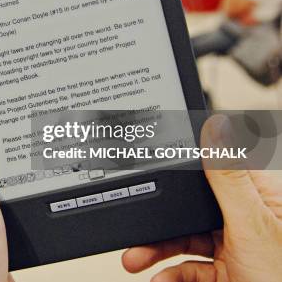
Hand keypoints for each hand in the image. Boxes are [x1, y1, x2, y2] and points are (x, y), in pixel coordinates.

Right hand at [122, 115, 281, 281]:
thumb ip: (228, 179)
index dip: (182, 170)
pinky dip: (172, 275)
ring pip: (185, 240)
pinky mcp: (227, 273)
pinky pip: (190, 269)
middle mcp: (245, 220)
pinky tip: (161, 279)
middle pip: (190, 210)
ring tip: (137, 260)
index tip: (152, 171)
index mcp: (259, 198)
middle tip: (136, 230)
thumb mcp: (250, 225)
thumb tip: (215, 129)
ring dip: (157, 252)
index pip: (213, 172)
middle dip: (159, 223)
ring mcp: (235, 248)